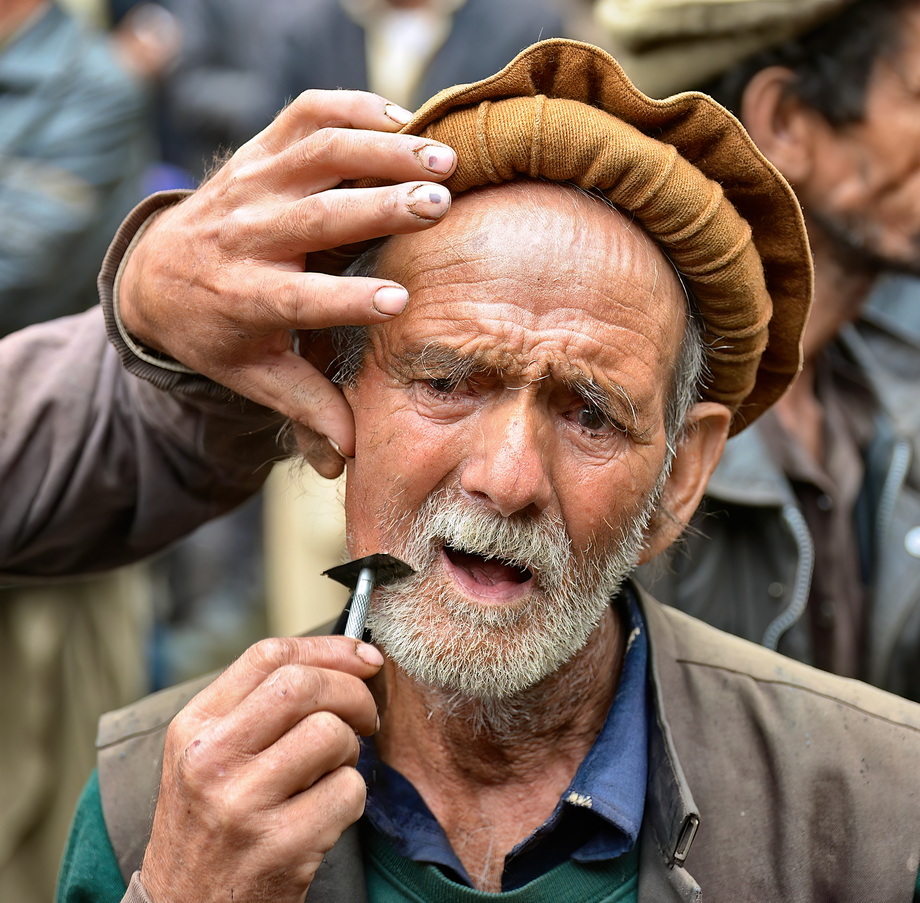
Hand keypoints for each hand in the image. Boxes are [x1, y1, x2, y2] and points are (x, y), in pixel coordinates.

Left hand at [118, 89, 455, 476]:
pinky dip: (354, 107)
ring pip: (315, 152)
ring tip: (440, 160)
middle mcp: (244, 234)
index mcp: (244, 297)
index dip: (346, 301)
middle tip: (439, 205)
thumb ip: (305, 407)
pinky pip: (303, 114)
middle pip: (314, 214)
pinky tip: (403, 121)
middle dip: (379, 207)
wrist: (159, 272)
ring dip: (380, 149)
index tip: (399, 302)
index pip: (296, 298)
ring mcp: (250, 184)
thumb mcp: (253, 375)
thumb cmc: (217, 330)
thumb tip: (349, 457)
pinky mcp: (258, 151)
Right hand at [140, 637, 383, 902]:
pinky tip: (325, 815)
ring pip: (331, 735)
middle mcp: (211, 759)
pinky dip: (351, 799)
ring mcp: (243, 803)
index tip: (364, 657)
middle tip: (365, 717)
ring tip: (330, 773)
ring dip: (350, 752)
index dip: (329, 648)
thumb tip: (352, 659)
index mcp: (195, 726)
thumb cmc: (213, 825)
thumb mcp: (211, 756)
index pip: (269, 655)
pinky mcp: (279, 846)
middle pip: (303, 685)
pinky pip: (348, 792)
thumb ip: (261, 706)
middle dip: (352, 693)